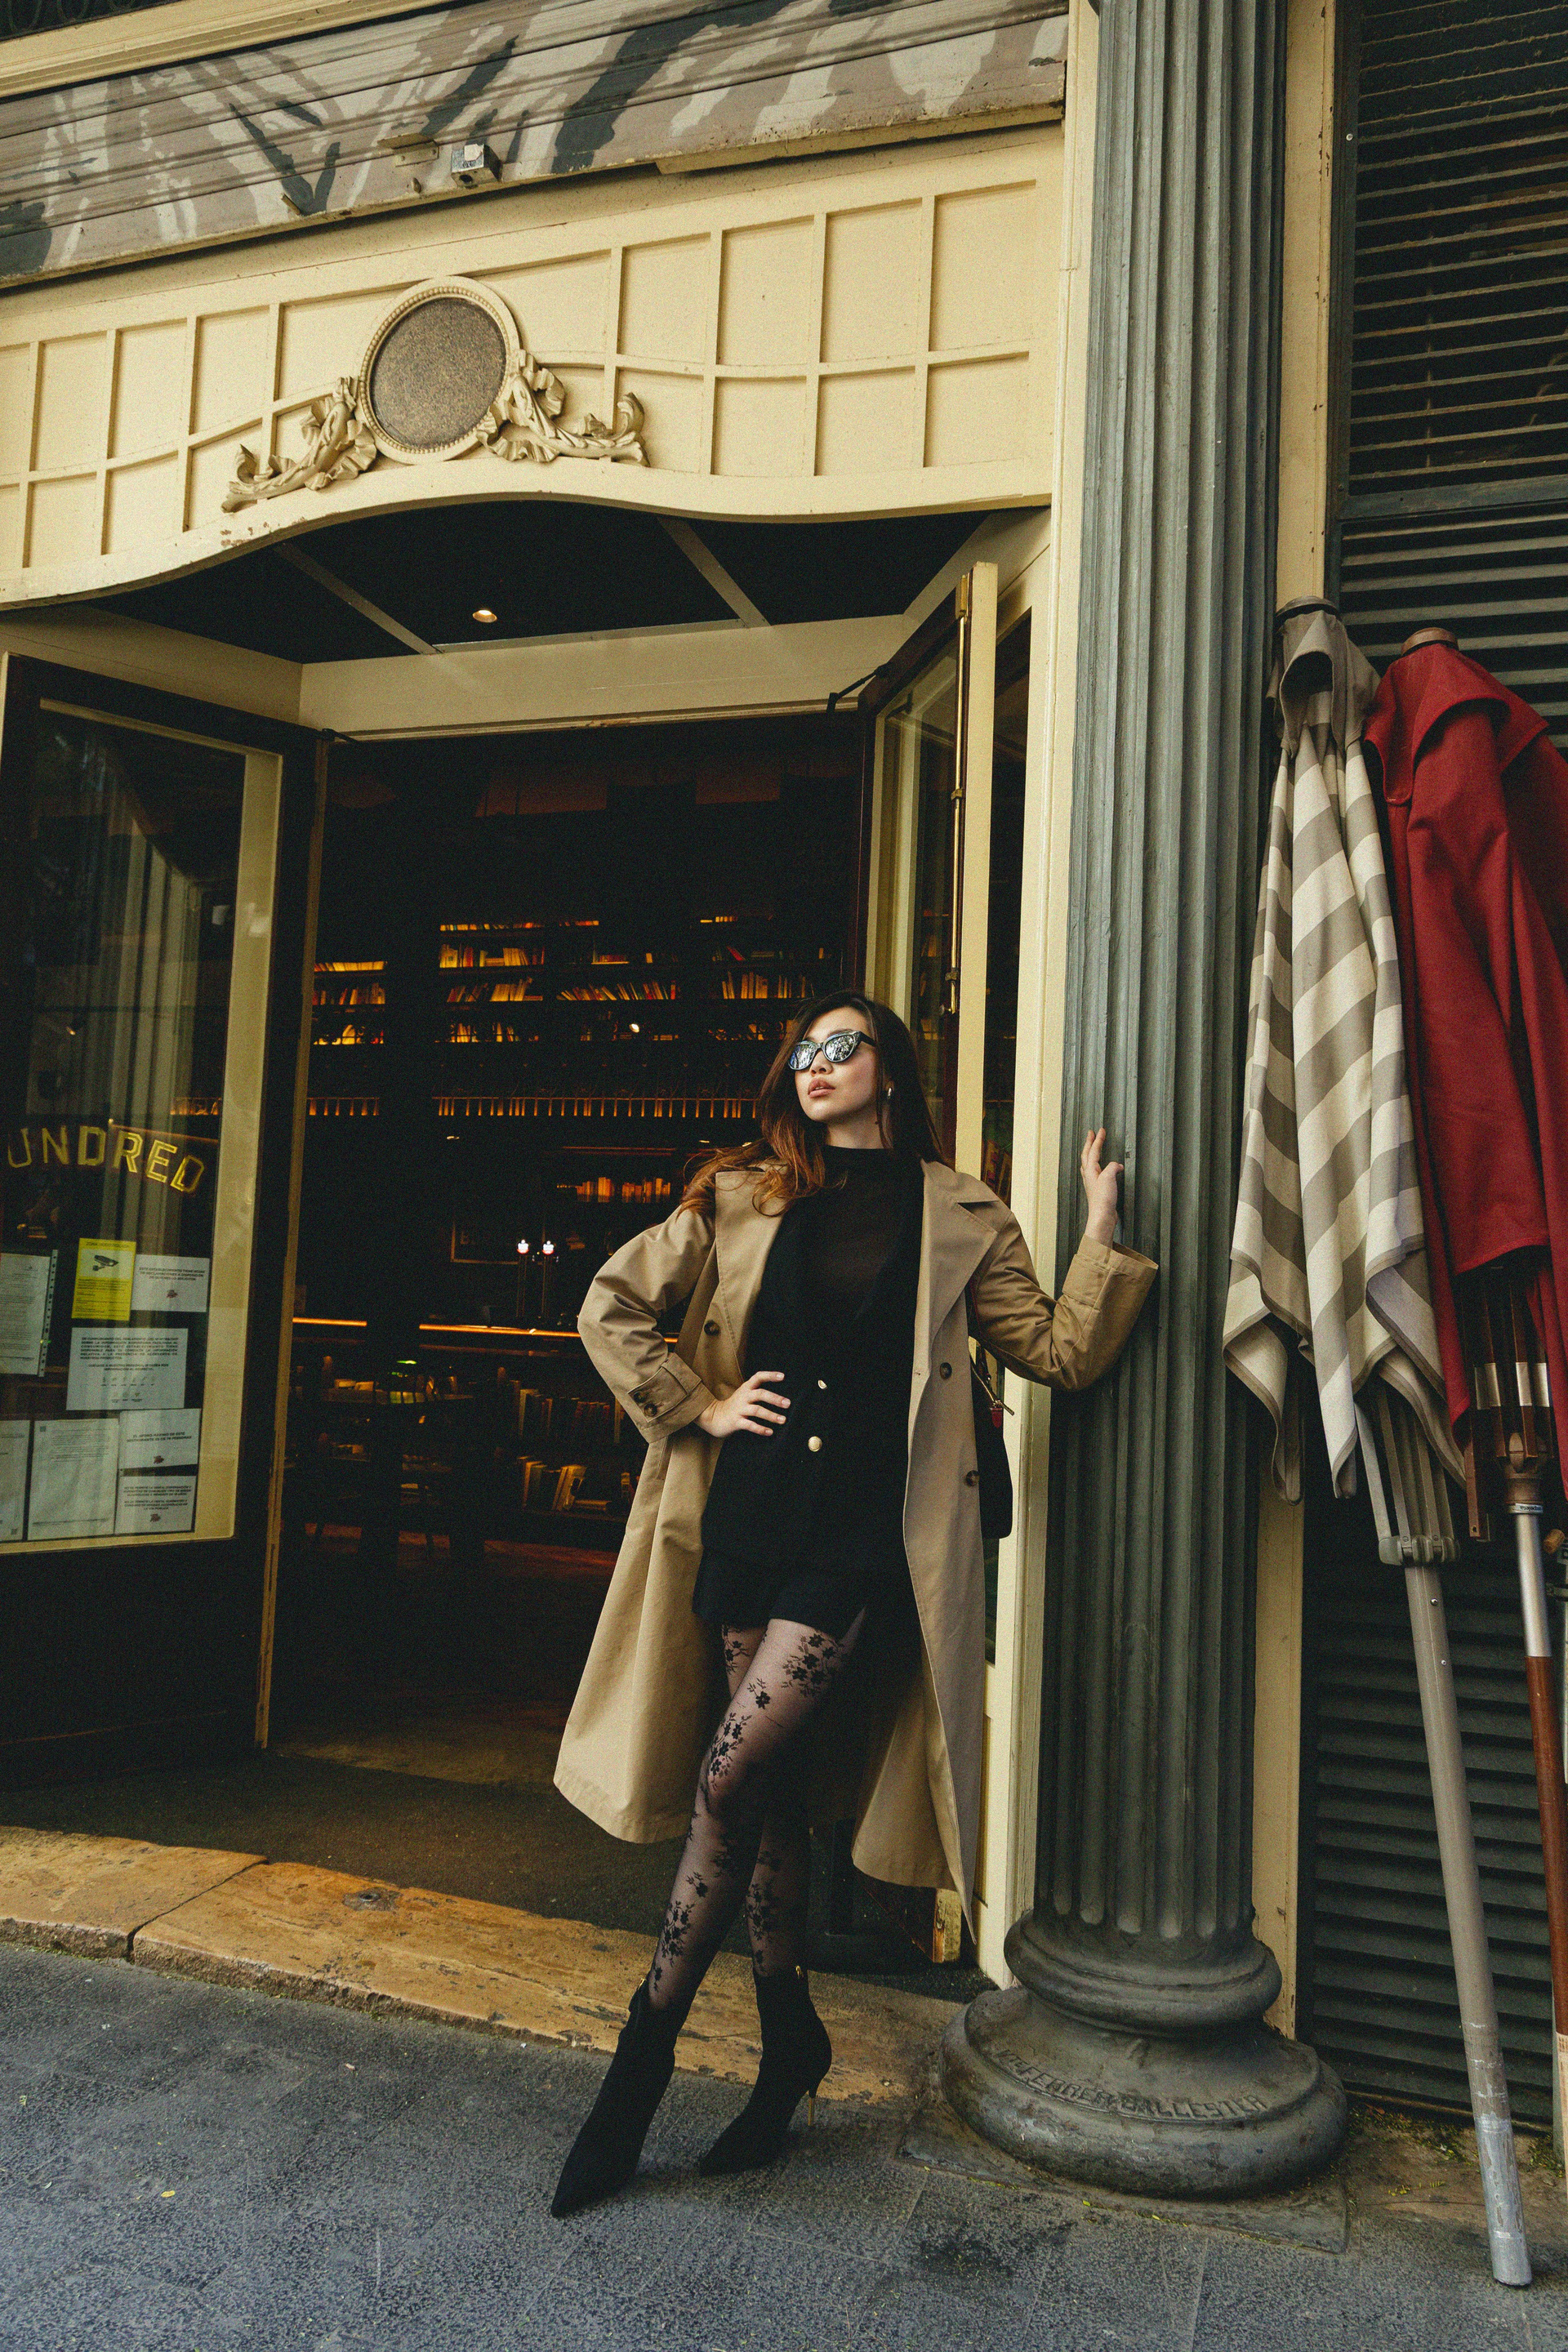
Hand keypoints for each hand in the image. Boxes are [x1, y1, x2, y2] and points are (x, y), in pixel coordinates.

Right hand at [698, 1369, 790, 1438]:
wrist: (713, 1417)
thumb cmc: (734, 1406)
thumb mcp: (744, 1395)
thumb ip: (757, 1392)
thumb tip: (780, 1397)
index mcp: (746, 1388)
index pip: (758, 1377)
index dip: (770, 1375)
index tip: (782, 1376)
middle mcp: (743, 1397)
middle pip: (760, 1394)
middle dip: (775, 1398)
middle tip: (788, 1403)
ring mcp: (739, 1409)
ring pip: (757, 1410)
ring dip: (771, 1415)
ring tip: (783, 1420)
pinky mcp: (736, 1421)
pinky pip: (750, 1425)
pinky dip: (760, 1429)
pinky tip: (770, 1432)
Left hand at [1080, 1127, 1122, 1244]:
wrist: (1102, 1216)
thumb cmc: (1103, 1199)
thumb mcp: (1108, 1178)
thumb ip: (1112, 1167)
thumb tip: (1117, 1166)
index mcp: (1090, 1170)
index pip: (1093, 1151)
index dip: (1097, 1140)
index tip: (1100, 1130)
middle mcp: (1089, 1175)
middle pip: (1087, 1155)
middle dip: (1089, 1143)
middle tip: (1091, 1133)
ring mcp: (1092, 1182)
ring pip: (1089, 1163)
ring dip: (1091, 1153)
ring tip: (1093, 1147)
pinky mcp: (1098, 1189)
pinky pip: (1095, 1171)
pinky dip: (1098, 1164)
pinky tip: (1104, 1168)